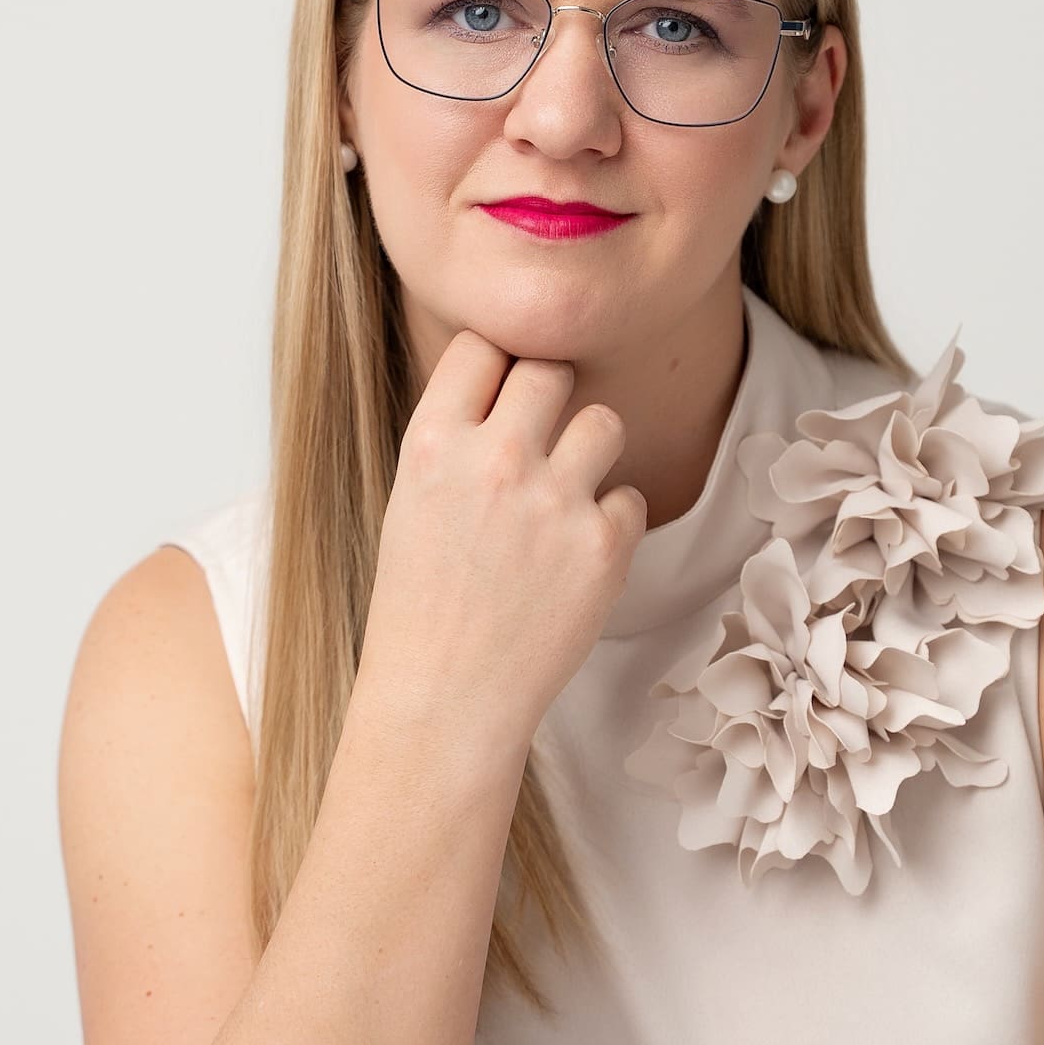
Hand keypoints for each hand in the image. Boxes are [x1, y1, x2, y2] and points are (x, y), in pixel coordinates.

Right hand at [354, 333, 646, 755]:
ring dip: (592, 450)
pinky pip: (630, 497)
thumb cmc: (421, 605)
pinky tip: (574, 558)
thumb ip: (460, 438)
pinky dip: (610, 523)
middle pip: (551, 368)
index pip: (483, 344)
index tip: (503, 390)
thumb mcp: (413, 501)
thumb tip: (512, 379)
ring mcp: (555, 500)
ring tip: (564, 496)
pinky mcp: (604, 545)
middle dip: (550, 399)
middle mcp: (496, 459)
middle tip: (542, 442)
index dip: (498, 364)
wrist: (444, 700)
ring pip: (604, 421)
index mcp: (434, 443)